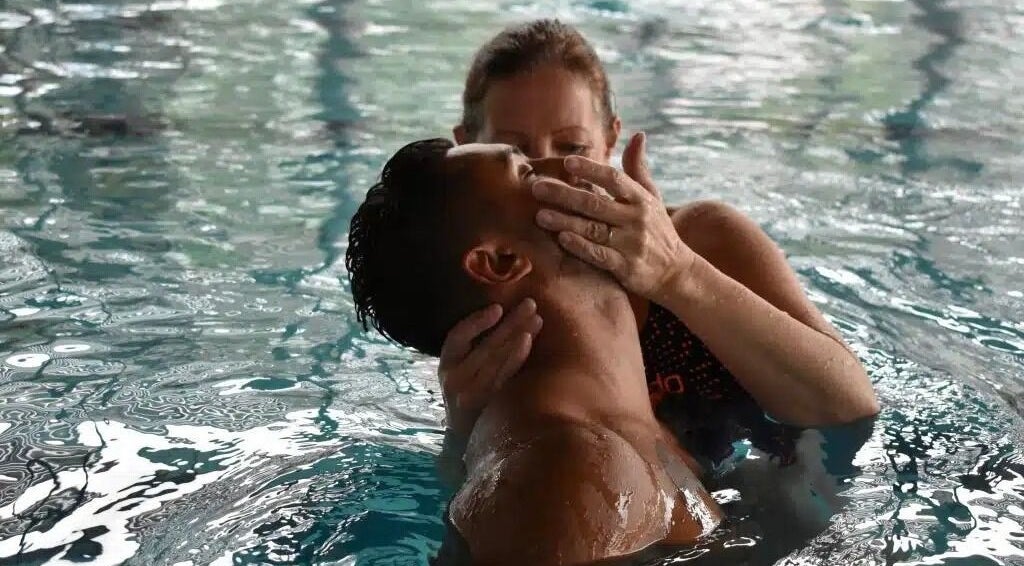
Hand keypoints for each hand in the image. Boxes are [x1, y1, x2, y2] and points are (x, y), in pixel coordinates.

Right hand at [438, 299, 542, 434]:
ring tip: (536, 319)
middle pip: (484, 346)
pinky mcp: (486, 405)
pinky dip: (516, 356)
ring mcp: (470, 394)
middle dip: (510, 322)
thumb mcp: (461, 376)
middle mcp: (454, 380)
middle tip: (530, 304)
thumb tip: (505, 319)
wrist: (465, 443)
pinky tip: (528, 341)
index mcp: (445, 368)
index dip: (476, 322)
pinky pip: (503, 375)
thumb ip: (475, 353)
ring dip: (518, 335)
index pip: (456, 338)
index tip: (497, 308)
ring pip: (496, 358)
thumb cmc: (468, 400)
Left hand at [531, 132, 695, 300]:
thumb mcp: (653, 198)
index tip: (566, 162)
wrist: (676, 272)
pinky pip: (599, 255)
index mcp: (641, 199)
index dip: (591, 170)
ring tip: (540, 215)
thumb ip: (639, 168)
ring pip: (593, 229)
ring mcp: (631, 244)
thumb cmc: (658, 230)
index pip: (614, 179)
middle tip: (537, 188)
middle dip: (565, 195)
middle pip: (596, 203)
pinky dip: (581, 247)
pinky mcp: (626, 268)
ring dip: (565, 222)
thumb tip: (638, 135)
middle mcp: (636, 219)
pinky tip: (562, 239)